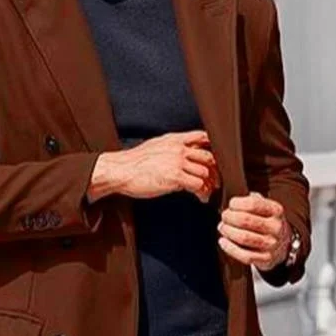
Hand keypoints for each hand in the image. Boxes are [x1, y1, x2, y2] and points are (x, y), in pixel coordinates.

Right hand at [88, 130, 220, 203]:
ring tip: (207, 193)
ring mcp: (178, 162)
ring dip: (209, 185)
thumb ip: (170, 148)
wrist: (120, 171)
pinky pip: (198, 185)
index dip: (213, 149)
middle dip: (215, 171)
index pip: (203, 137)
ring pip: (205, 172)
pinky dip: (202, 193)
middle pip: (209, 156)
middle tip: (214, 182)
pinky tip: (200, 198)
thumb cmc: (133, 163)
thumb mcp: (155, 147)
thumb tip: (180, 155)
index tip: (214, 162)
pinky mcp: (175, 177)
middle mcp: (179, 148)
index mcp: (174, 139)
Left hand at [217, 192, 290, 270]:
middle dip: (229, 217)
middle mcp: (276, 227)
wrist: (283, 244)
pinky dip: (230, 248)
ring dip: (228, 232)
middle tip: (224, 217)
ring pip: (244, 238)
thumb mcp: (266, 208)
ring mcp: (271, 244)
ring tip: (222, 227)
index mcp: (276, 211)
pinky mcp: (265, 259)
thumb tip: (234, 201)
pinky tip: (223, 241)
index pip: (253, 204)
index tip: (231, 204)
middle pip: (246, 220)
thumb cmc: (267, 223)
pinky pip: (245, 255)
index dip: (237, 203)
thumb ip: (252, 200)